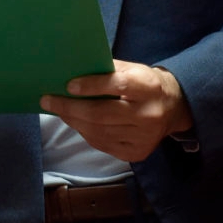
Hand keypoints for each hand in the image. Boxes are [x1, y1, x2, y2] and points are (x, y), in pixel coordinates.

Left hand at [40, 60, 192, 162]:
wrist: (174, 108)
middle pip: (102, 114)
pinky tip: (76, 122)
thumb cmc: (144, 83)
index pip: (117, 85)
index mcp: (148, 87)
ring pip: (99, 132)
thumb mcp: (132, 69)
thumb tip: (72, 71)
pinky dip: (85, 132)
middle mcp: (148, 114)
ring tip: (58, 110)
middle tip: (48, 100)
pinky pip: (103, 144)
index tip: (68, 85)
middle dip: (70, 108)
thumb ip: (107, 70)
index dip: (91, 85)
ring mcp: (143, 138)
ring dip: (74, 121)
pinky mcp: (137, 153)